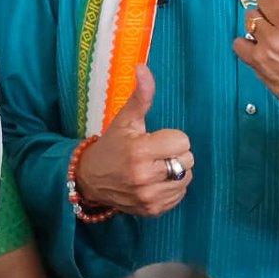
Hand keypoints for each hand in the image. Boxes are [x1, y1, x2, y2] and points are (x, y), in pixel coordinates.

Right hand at [76, 66, 192, 215]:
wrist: (90, 179)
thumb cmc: (112, 145)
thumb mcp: (126, 119)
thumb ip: (141, 95)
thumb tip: (143, 67)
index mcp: (140, 151)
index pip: (183, 141)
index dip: (171, 137)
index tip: (155, 139)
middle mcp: (145, 177)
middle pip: (187, 160)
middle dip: (175, 153)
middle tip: (156, 153)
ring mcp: (149, 197)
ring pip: (186, 179)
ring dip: (176, 171)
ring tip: (157, 166)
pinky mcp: (151, 210)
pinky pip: (179, 196)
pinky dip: (172, 188)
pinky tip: (156, 181)